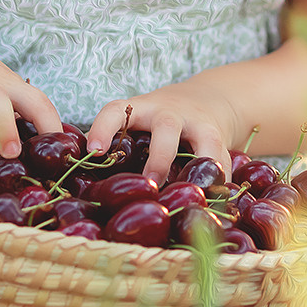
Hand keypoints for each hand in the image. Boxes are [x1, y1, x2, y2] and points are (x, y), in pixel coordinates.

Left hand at [87, 83, 240, 187]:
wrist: (208, 100)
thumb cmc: (156, 123)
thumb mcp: (136, 122)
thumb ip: (115, 146)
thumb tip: (81, 186)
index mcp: (139, 110)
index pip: (115, 111)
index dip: (103, 128)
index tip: (94, 151)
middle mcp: (169, 114)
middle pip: (166, 129)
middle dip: (160, 158)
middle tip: (152, 184)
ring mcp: (198, 126)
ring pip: (206, 144)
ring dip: (201, 170)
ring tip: (196, 198)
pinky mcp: (220, 141)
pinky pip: (225, 162)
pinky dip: (222, 183)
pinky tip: (216, 206)